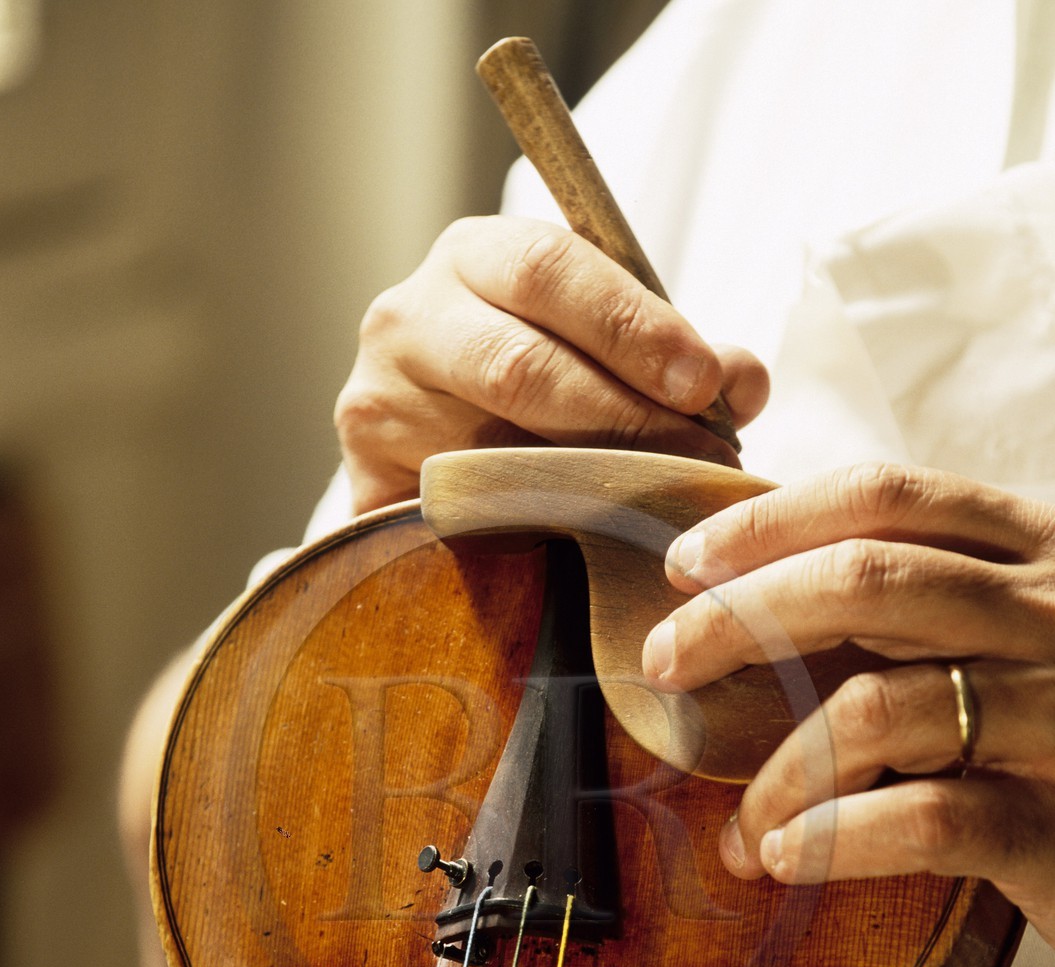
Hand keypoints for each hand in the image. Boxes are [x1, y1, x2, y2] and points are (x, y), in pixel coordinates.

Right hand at [335, 215, 768, 512]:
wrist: (432, 442)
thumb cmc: (536, 381)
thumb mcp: (607, 347)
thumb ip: (680, 359)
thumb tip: (745, 384)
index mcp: (475, 256)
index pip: (551, 269)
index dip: (634, 327)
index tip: (706, 384)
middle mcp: (408, 319)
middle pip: (518, 365)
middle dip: (623, 415)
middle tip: (700, 457)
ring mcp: (377, 402)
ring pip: (488, 451)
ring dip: (587, 485)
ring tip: (659, 504)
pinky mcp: (365, 481)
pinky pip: (454, 515)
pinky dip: (524, 531)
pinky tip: (581, 543)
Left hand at [641, 463, 1054, 947]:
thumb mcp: (1011, 630)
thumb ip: (920, 594)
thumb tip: (752, 577)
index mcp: (1037, 549)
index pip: (886, 495)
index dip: (768, 522)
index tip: (684, 563)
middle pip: (867, 581)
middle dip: (739, 619)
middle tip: (665, 665)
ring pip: (878, 712)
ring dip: (779, 777)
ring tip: (741, 830)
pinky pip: (924, 821)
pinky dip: (832, 840)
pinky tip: (785, 857)